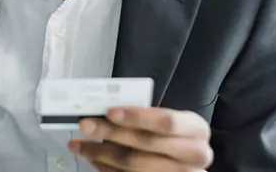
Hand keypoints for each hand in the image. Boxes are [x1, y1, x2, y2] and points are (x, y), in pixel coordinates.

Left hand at [68, 107, 212, 170]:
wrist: (187, 160)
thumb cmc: (172, 134)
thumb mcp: (167, 119)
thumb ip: (143, 114)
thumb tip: (104, 110)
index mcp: (196, 129)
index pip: (166, 122)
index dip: (137, 117)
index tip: (110, 112)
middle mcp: (194, 155)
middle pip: (146, 144)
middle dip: (110, 133)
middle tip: (86, 125)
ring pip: (134, 165)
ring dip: (100, 154)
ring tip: (79, 145)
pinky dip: (106, 168)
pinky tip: (93, 159)